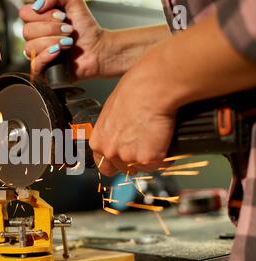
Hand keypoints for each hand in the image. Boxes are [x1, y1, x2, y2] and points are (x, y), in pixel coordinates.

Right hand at [20, 0, 104, 80]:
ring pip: (30, 47)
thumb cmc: (86, 30)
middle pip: (27, 30)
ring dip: (52, 42)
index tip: (62, 17)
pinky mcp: (43, 70)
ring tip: (68, 42)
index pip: (25, 14)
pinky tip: (59, 52)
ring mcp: (38, 54)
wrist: (98, 49)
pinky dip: (47, 55)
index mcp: (39, 21)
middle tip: (69, 30)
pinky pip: (35, 64)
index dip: (42, 14)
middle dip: (51, 29)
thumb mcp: (74, 3)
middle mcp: (35, 37)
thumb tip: (38, 6)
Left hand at [89, 44, 178, 175]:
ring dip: (152, 157)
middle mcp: (110, 152)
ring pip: (143, 167)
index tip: (126, 157)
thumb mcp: (112, 111)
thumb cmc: (135, 90)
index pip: (104, 165)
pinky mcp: (149, 159)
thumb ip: (113, 130)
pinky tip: (167, 138)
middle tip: (147, 144)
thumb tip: (122, 134)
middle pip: (124, 168)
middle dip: (136, 160)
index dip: (117, 162)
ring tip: (158, 136)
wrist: (153, 87)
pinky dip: (167, 155)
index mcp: (98, 141)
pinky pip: (162, 164)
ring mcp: (129, 158)